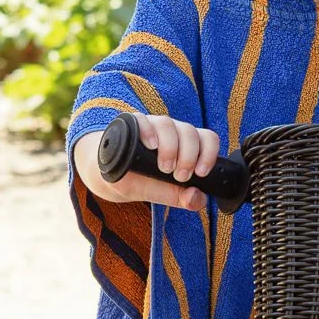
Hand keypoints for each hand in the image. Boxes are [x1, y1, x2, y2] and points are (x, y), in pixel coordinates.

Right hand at [75, 114, 221, 211]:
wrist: (110, 179)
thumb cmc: (141, 182)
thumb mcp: (163, 194)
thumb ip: (182, 198)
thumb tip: (196, 199)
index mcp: (185, 145)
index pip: (207, 138)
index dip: (209, 153)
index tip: (201, 172)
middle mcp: (171, 132)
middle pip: (189, 131)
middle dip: (189, 155)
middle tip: (180, 175)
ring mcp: (151, 126)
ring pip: (167, 124)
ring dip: (171, 147)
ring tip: (164, 167)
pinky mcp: (130, 125)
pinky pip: (141, 120)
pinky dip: (148, 131)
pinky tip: (149, 145)